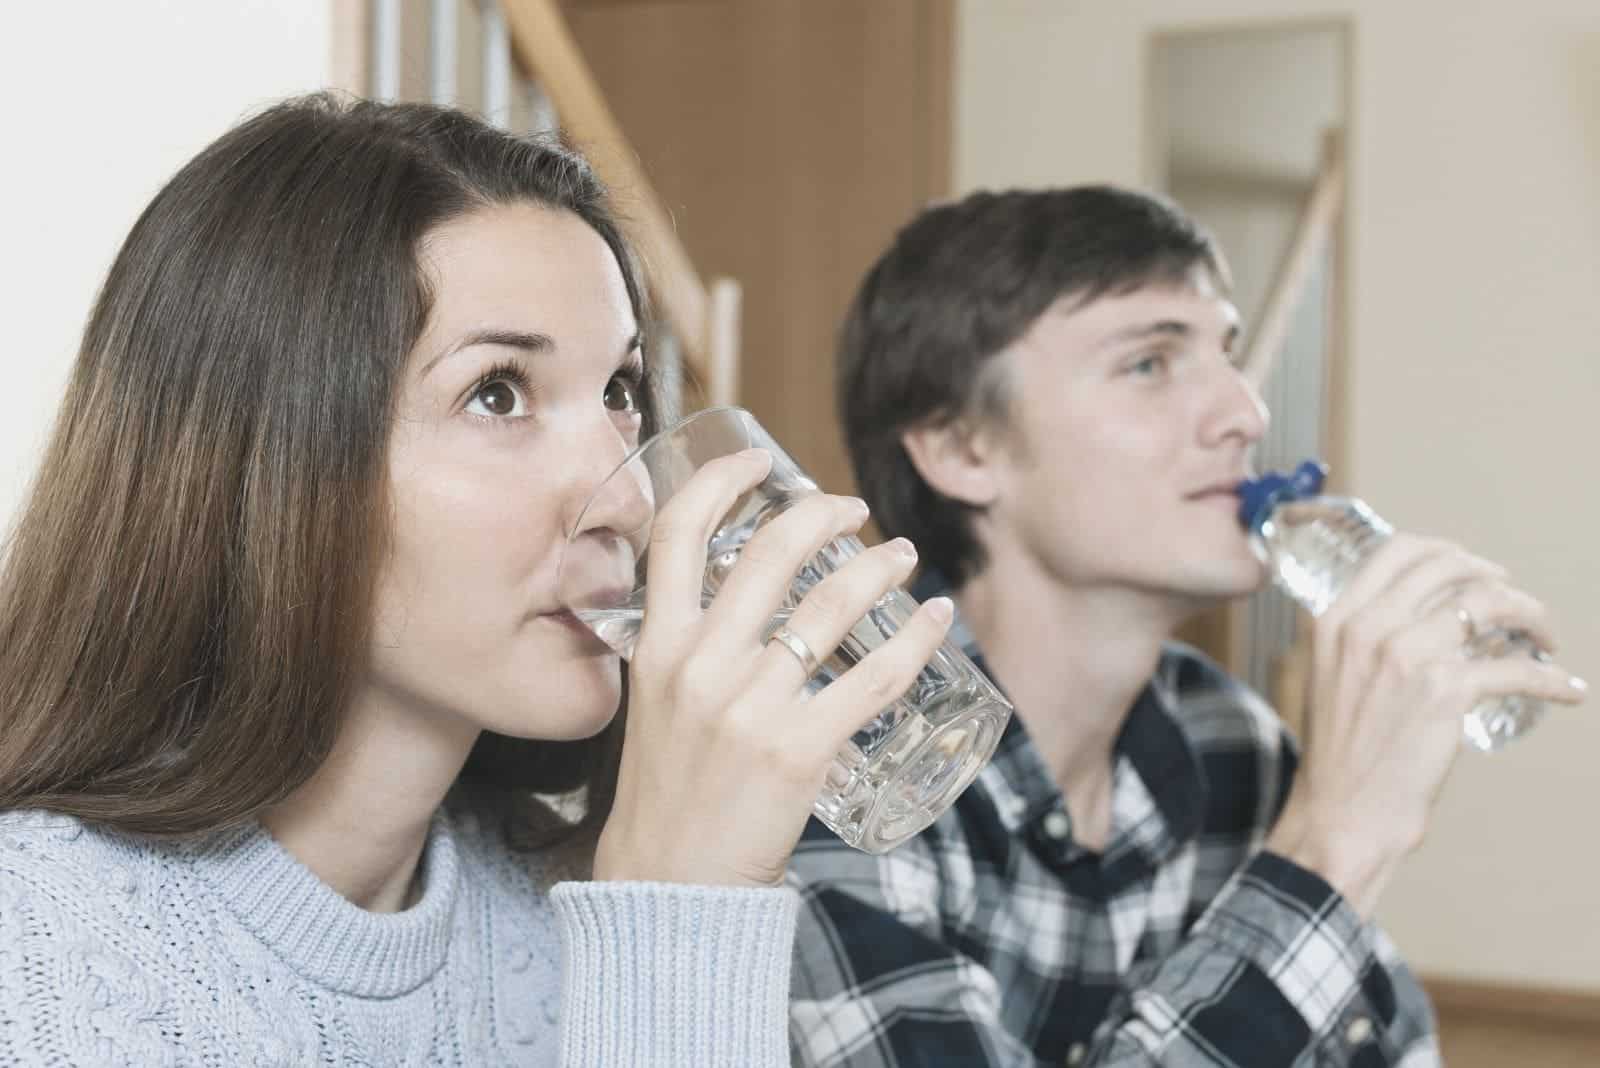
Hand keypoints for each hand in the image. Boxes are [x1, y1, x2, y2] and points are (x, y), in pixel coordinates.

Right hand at [594, 449, 953, 887]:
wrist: (670, 883)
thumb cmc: (668, 792)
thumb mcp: (655, 704)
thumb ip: (686, 652)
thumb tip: (737, 608)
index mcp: (656, 646)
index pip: (676, 536)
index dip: (719, 482)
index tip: (759, 462)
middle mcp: (700, 664)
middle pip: (772, 553)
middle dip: (823, 515)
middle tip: (853, 510)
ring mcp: (751, 706)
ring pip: (831, 606)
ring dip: (878, 566)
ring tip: (902, 555)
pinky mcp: (800, 750)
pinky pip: (874, 679)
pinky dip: (916, 642)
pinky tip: (937, 622)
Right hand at [1266, 534, 1586, 915]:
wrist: (1340, 813)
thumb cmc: (1340, 757)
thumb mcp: (1327, 678)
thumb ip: (1359, 640)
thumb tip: (1412, 618)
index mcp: (1336, 619)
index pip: (1399, 551)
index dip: (1447, 552)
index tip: (1472, 569)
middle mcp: (1368, 626)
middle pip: (1450, 568)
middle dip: (1496, 578)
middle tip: (1515, 604)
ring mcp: (1406, 655)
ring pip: (1490, 605)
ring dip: (1532, 616)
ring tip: (1545, 638)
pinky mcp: (1444, 692)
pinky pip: (1516, 669)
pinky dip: (1552, 679)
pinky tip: (1566, 689)